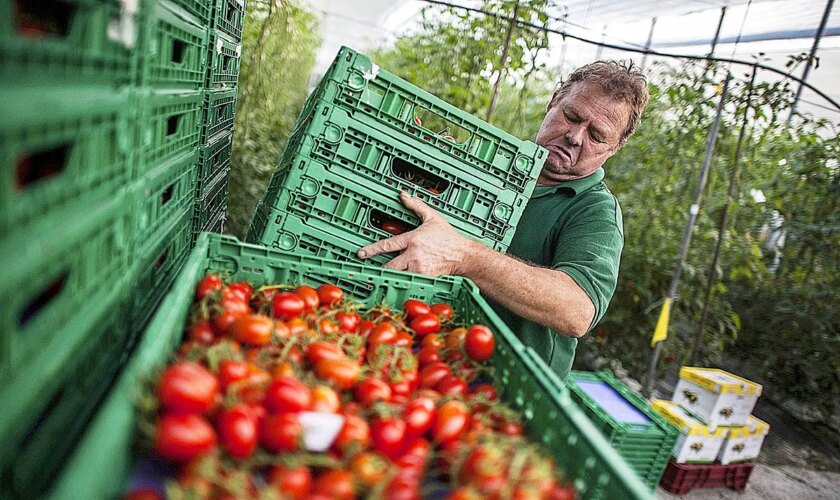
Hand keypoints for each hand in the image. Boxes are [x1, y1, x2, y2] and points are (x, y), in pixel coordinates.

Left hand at [357, 192, 475, 275]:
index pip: (387, 245)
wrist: (463, 255)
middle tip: (372, 268)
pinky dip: (403, 279)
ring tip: (385, 275)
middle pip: (389, 265)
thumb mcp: (432, 217)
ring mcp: (418, 268)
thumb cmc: (448, 237)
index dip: (372, 249)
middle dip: (380, 267)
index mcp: (413, 239)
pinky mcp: (424, 277)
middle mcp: (413, 255)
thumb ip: (416, 206)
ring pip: (397, 274)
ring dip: (391, 274)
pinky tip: (402, 279)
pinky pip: (408, 280)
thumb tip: (403, 195)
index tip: (361, 253)